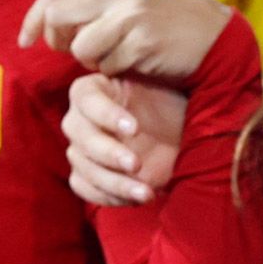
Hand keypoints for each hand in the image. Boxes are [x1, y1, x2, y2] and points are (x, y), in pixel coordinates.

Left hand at [22, 0, 233, 84]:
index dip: (32, 20)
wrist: (214, 34)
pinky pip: (109, 65)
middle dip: (59, 43)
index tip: (24, 42)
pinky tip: (138, 63)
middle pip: (59, 17)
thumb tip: (50, 23)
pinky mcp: (142, 42)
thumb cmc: (166, 24)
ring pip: (82, 48)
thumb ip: (93, 5)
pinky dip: (117, 70)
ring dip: (93, 61)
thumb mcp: (128, 2)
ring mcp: (130, 16)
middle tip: (75, 53)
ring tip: (117, 57)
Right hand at [64, 74, 184, 207]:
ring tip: (146, 193)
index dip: (106, 115)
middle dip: (108, 153)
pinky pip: (84, 186)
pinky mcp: (89, 173)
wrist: (182, 133)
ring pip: (82, 166)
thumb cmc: (171, 103)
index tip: (135, 129)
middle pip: (79, 136)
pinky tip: (135, 199)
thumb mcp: (164, 84)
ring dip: (113, 183)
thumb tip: (140, 64)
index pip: (86, 99)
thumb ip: (148, 77)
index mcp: (95, 89)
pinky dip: (106, 196)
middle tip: (136, 164)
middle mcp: (81, 117)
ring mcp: (82, 148)